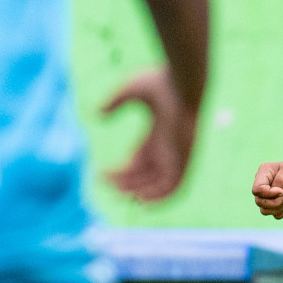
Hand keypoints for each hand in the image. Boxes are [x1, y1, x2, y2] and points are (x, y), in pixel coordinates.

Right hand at [101, 67, 197, 201]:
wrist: (184, 81)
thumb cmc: (161, 81)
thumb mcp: (131, 91)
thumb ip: (115, 102)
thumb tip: (96, 115)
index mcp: (160, 134)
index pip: (140, 162)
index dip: (121, 172)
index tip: (100, 173)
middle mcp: (170, 147)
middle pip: (146, 175)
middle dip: (125, 183)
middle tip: (103, 183)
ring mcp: (179, 153)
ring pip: (160, 183)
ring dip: (141, 193)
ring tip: (121, 196)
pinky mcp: (186, 158)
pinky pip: (176, 185)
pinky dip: (161, 197)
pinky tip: (142, 201)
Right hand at [252, 159, 282, 219]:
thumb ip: (272, 193)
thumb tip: (266, 206)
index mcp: (263, 173)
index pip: (256, 190)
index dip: (269, 194)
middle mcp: (263, 183)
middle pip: (259, 201)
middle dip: (276, 202)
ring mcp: (268, 194)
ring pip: (264, 210)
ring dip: (280, 207)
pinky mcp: (275, 203)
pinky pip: (274, 214)